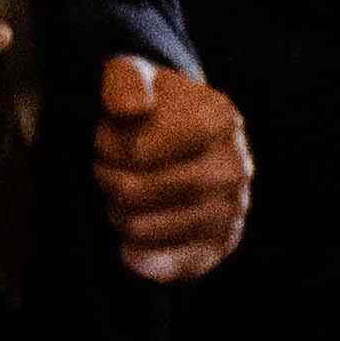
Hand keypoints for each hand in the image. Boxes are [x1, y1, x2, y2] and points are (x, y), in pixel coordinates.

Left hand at [94, 52, 250, 284]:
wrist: (180, 135)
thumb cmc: (151, 106)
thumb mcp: (132, 76)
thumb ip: (125, 80)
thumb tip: (129, 109)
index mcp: (220, 118)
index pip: (140, 150)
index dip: (109, 149)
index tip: (104, 142)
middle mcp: (236, 165)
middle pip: (147, 190)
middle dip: (112, 184)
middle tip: (103, 173)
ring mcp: (233, 208)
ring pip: (154, 228)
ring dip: (121, 217)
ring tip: (120, 200)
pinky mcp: (222, 244)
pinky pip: (178, 264)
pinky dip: (145, 259)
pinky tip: (128, 247)